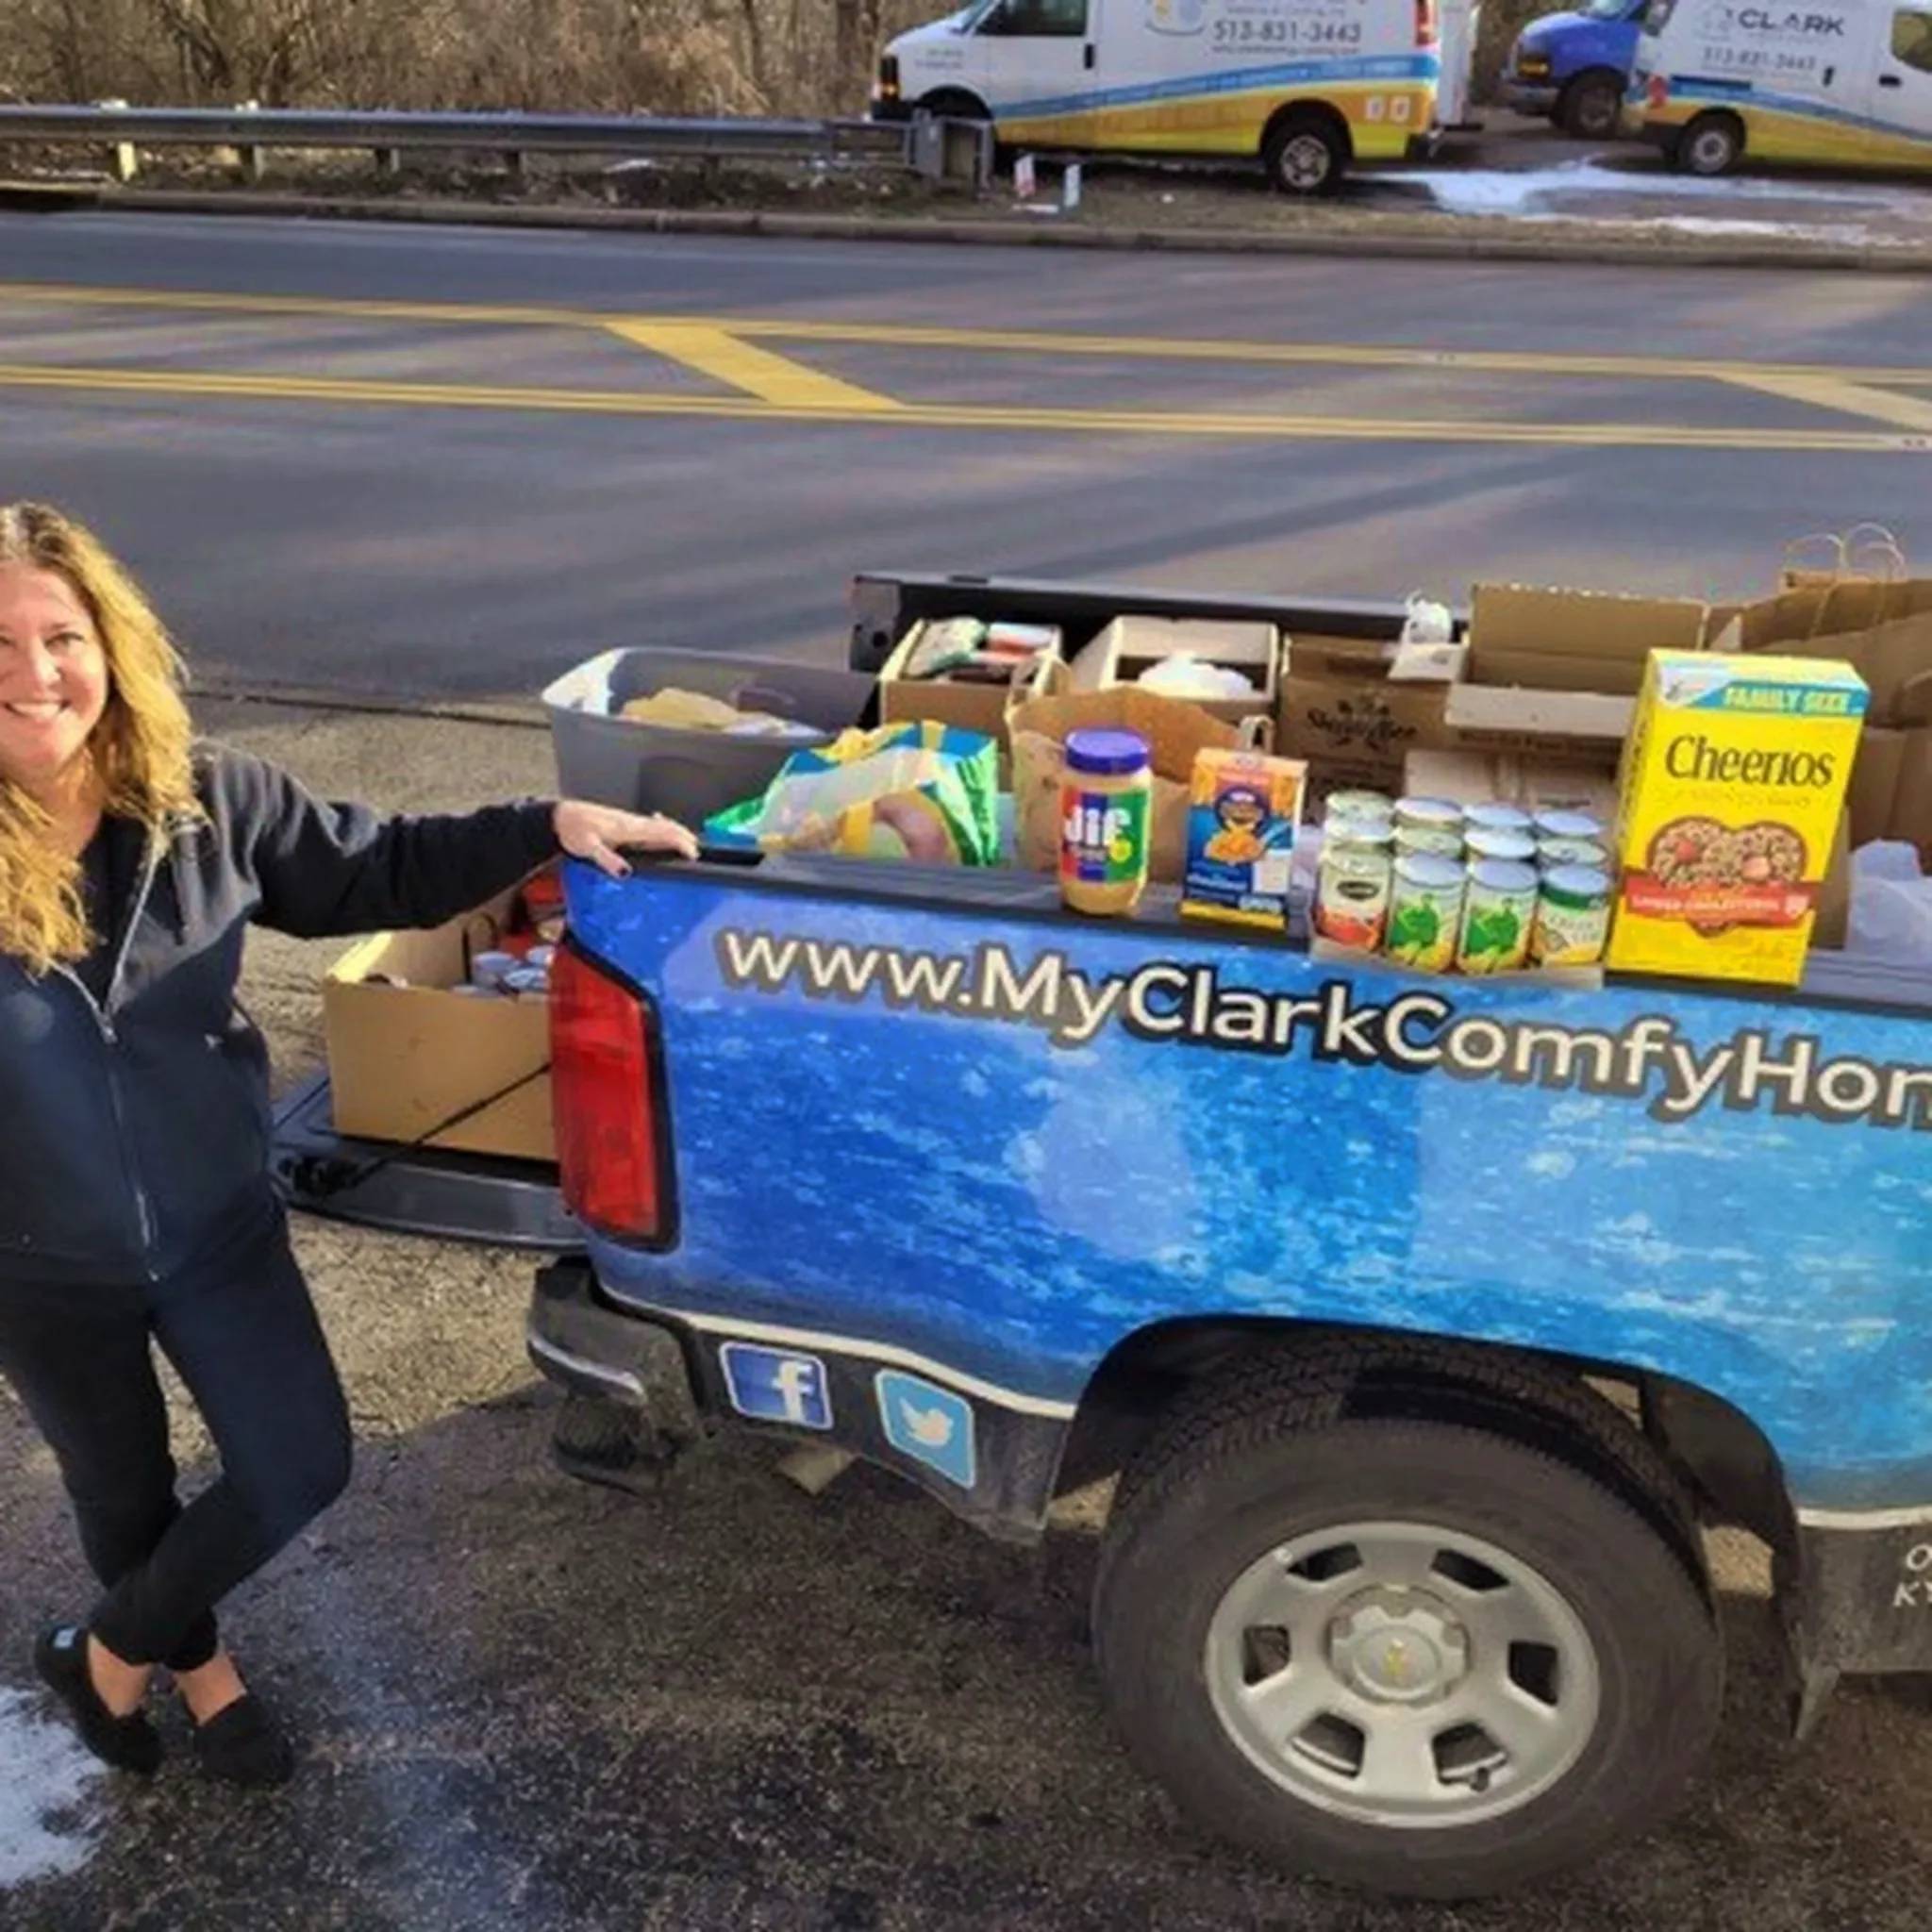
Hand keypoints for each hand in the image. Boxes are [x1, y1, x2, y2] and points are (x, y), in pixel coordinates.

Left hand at [552, 800, 698, 876]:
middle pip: (665, 826)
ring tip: (689, 841)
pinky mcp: (624, 824)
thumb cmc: (573, 830)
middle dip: (684, 836)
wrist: (561, 816)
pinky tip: (662, 827)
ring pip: (660, 824)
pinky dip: (663, 827)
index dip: (679, 842)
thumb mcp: (587, 848)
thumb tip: (627, 873)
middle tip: (697, 850)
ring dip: (676, 831)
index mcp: (628, 828)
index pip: (661, 832)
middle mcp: (632, 823)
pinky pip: (650, 825)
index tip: (692, 853)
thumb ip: (608, 860)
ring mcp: (629, 822)